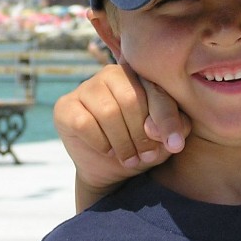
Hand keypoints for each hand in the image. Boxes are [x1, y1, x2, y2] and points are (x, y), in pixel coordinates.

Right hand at [54, 61, 189, 208]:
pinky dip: (100, 143)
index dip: (167, 120)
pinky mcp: (65, 105)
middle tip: (145, 157)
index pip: (156, 91)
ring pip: (107, 112)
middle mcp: (113, 73)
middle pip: (130, 100)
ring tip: (130, 158)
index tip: (175, 146)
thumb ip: (175, 126)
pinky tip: (108, 150)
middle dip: (141, 135)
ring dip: (122, 143)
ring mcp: (86, 87)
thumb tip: (154, 129)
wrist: (112, 167)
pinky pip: (84, 123)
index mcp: (141, 74)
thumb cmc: (144, 144)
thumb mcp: (167, 137)